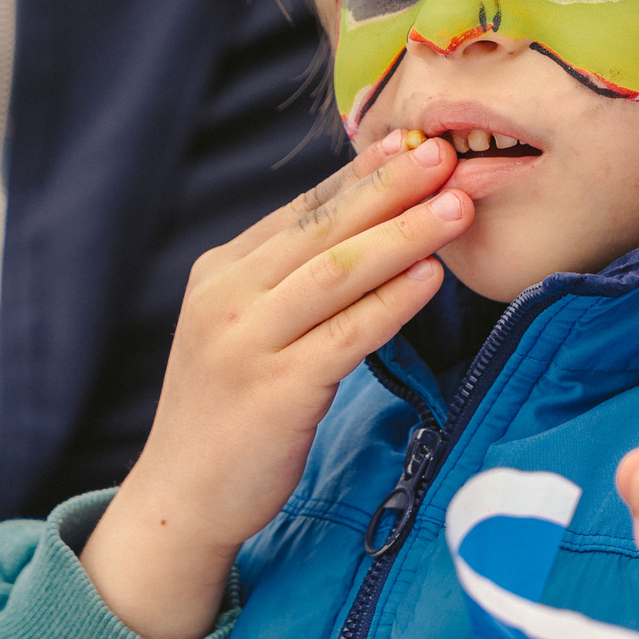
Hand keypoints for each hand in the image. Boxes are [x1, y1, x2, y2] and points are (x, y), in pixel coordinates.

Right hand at [83, 132, 470, 638]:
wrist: (181, 496)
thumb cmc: (230, 410)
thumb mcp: (241, 327)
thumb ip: (288, 279)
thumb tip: (367, 224)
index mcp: (220, 272)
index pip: (302, 210)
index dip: (362, 174)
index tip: (412, 141)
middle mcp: (226, 298)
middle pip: (322, 229)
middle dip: (389, 187)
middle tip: (444, 153)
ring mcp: (246, 343)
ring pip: (337, 272)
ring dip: (404, 233)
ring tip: (457, 205)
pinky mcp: (274, 392)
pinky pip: (347, 335)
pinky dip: (393, 301)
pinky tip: (432, 276)